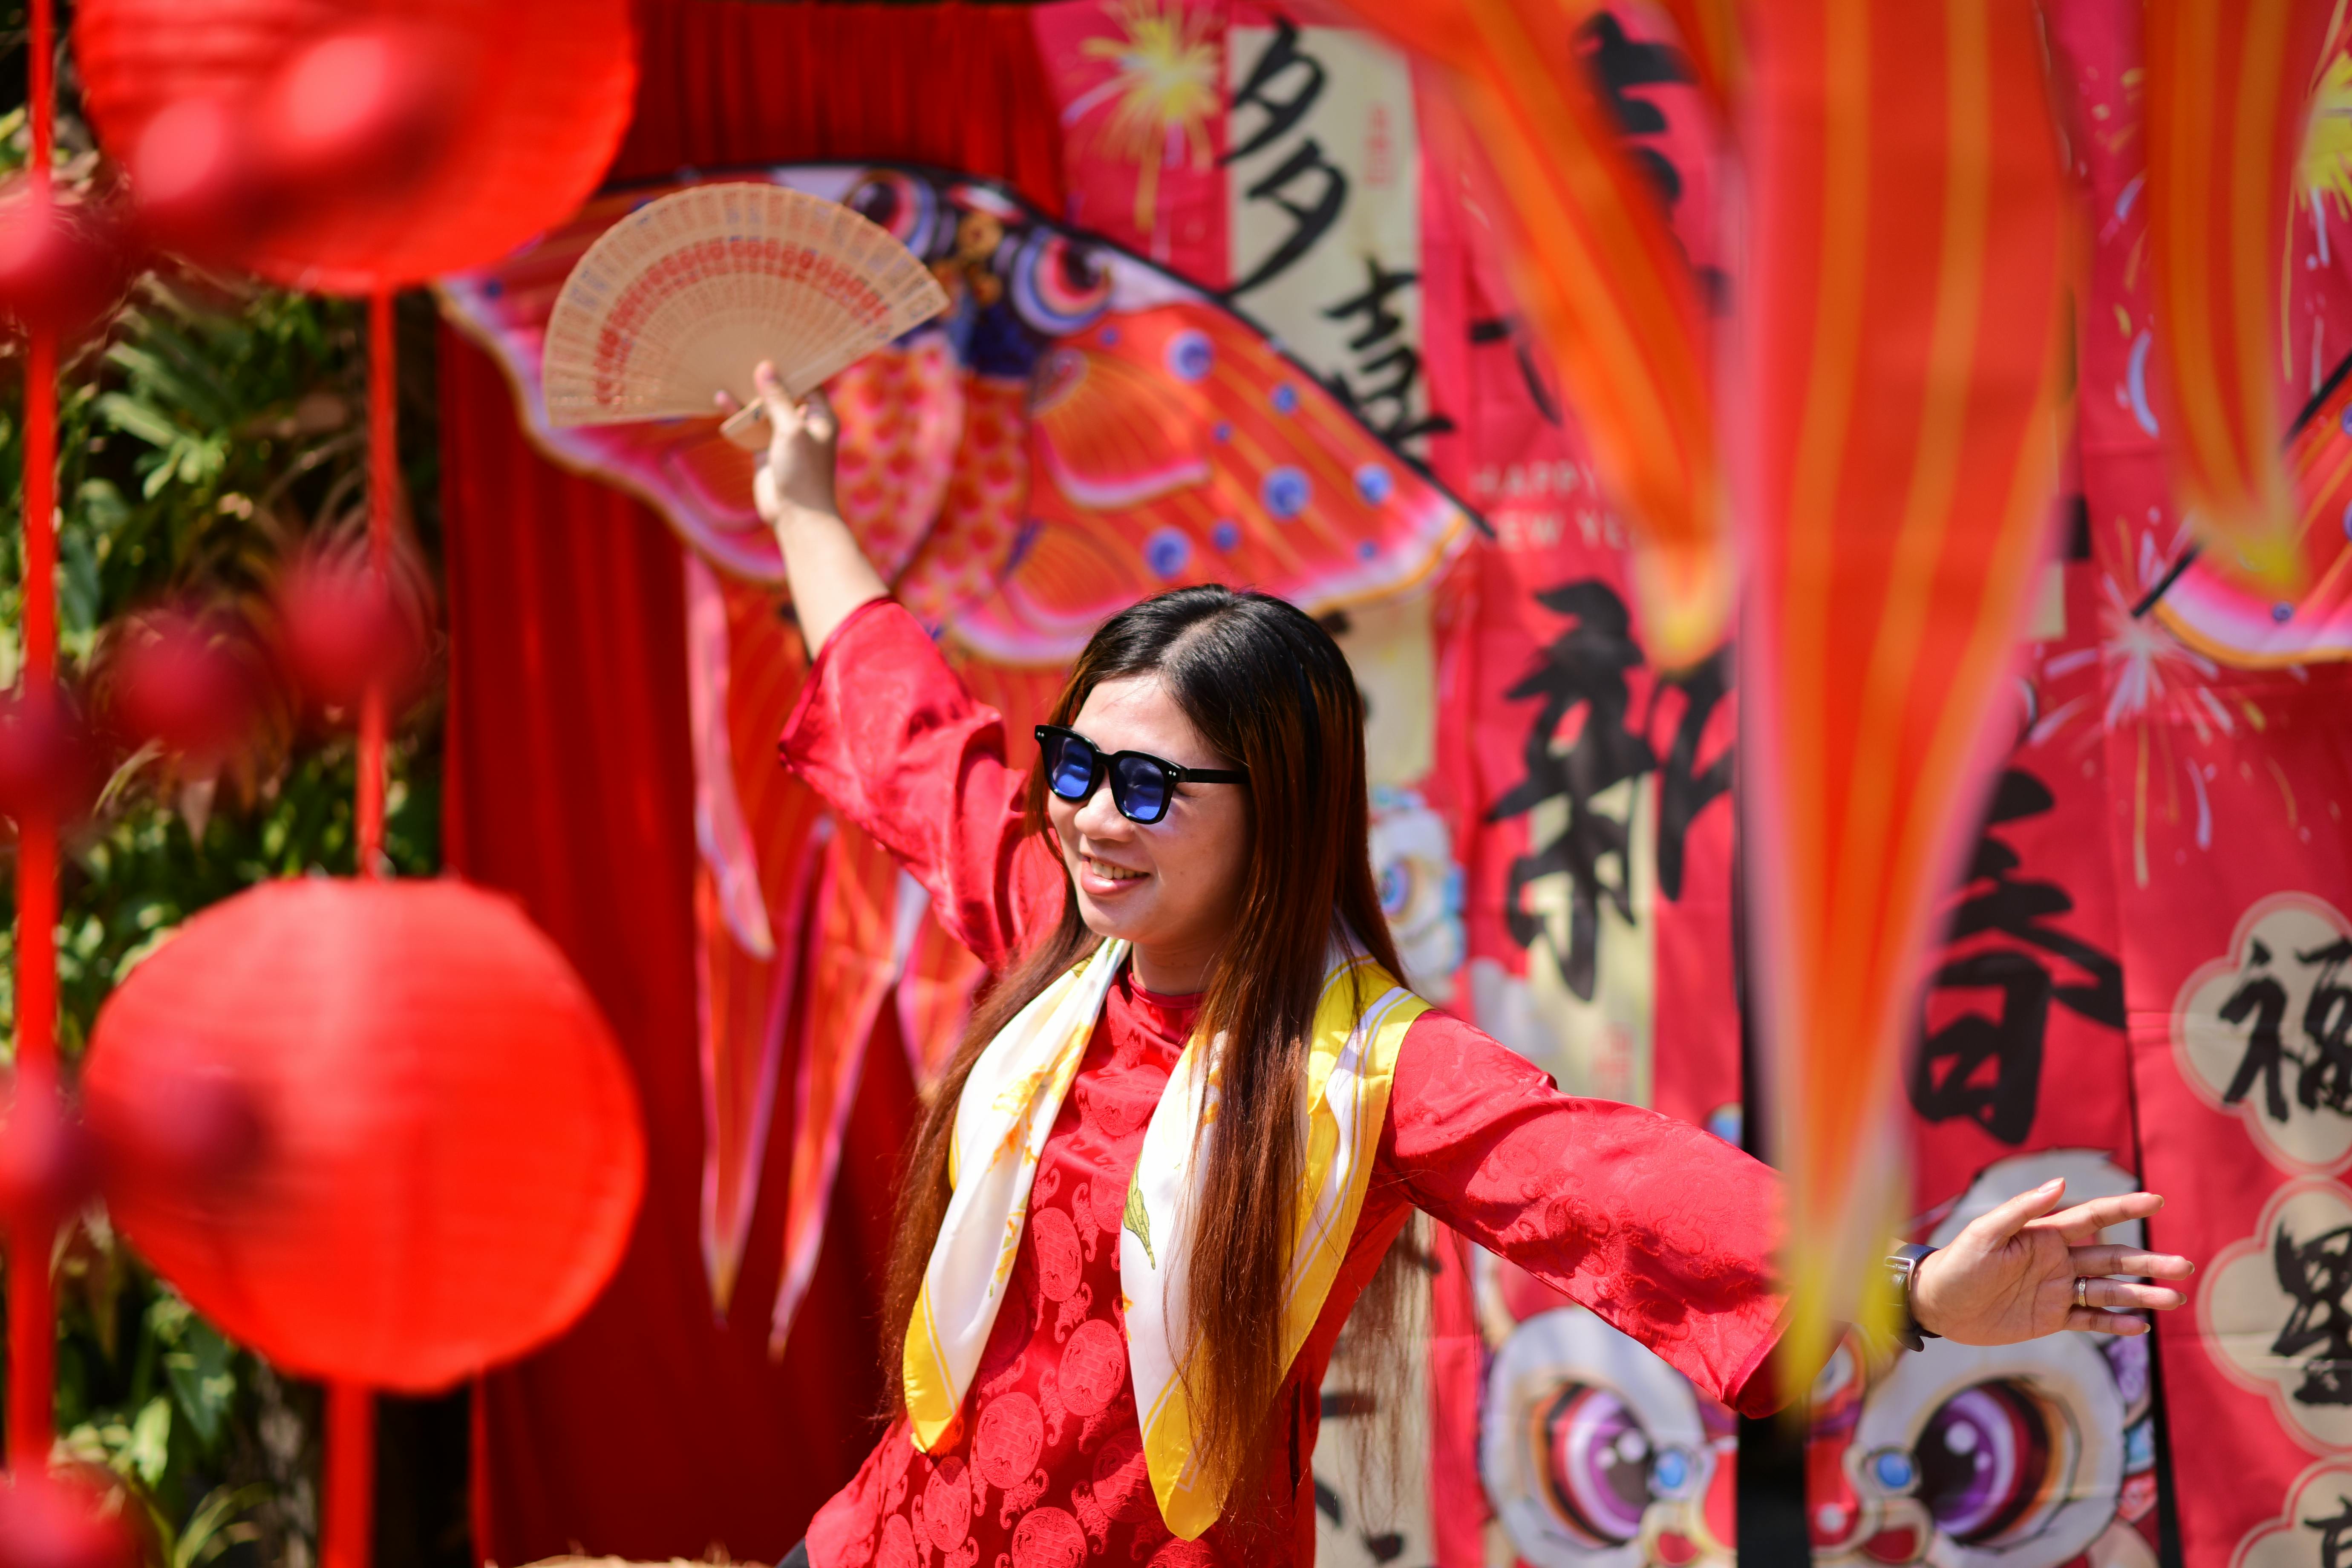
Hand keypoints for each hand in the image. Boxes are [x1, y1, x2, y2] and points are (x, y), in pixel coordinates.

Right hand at [737, 360, 838, 530]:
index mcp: (820, 415)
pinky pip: (751, 426)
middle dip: (767, 376)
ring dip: (748, 394)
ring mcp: (784, 436)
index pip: (809, 381)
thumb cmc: (803, 473)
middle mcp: (804, 423)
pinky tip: (721, 398)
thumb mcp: (791, 429)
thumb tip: (766, 368)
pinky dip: (738, 415)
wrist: (797, 516)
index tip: (775, 342)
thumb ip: (777, 399)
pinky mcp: (766, 450)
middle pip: (784, 392)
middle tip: (747, 348)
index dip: (793, 364)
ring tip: (729, 367)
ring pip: (764, 408)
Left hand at [1910, 1179, 2194, 1343]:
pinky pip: (2089, 1319)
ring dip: (2141, 1295)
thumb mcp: (1985, 1232)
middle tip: (2184, 1266)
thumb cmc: (1957, 1262)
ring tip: (2173, 1299)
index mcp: (2044, 1234)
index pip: (2093, 1217)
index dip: (2124, 1208)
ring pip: (2109, 1291)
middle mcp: (2058, 1260)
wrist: (1937, 1304)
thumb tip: (2061, 1182)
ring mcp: (2057, 1290)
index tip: (2157, 1199)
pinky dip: (2114, 1323)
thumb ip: (2023, 1209)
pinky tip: (2139, 1326)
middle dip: (2148, 1262)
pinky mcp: (2051, 1318)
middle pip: (2112, 1258)